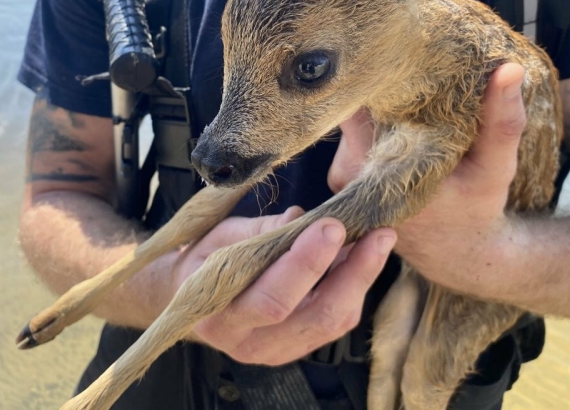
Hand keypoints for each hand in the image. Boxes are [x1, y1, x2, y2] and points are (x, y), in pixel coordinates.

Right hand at [166, 207, 395, 364]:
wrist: (190, 292)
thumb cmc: (205, 258)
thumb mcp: (221, 237)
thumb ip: (260, 231)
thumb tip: (301, 218)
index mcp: (221, 316)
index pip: (272, 298)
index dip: (306, 263)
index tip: (331, 225)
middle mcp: (249, 343)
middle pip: (314, 316)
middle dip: (352, 273)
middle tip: (377, 234)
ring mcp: (278, 351)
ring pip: (333, 322)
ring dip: (362, 278)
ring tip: (380, 239)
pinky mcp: (299, 347)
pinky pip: (337, 322)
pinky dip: (355, 287)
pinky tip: (364, 256)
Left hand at [328, 63, 526, 294]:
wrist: (458, 254)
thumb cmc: (478, 209)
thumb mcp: (496, 167)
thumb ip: (501, 121)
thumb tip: (507, 70)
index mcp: (377, 167)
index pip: (352, 103)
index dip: (369, 71)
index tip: (391, 44)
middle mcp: (347, 171)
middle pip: (347, 105)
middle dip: (374, 81)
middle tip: (403, 53)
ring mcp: (340, 175)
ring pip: (350, 118)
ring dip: (374, 101)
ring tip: (404, 83)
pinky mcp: (344, 177)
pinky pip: (352, 133)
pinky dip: (372, 119)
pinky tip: (398, 113)